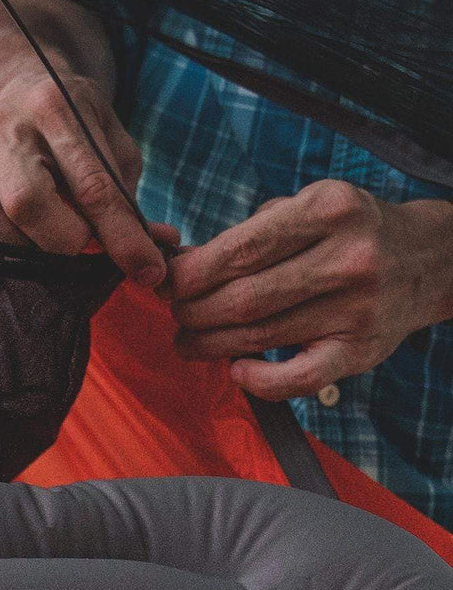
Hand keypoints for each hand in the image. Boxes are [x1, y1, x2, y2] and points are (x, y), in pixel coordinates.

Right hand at [0, 69, 175, 284]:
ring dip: (27, 245)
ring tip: (44, 233)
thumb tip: (157, 246)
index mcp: (54, 108)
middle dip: (65, 239)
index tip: (149, 270)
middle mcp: (4, 130)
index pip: (91, 185)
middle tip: (80, 239)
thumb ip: (130, 193)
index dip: (122, 236)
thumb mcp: (111, 138)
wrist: (12, 87)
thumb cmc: (71, 120)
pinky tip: (13, 240)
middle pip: (28, 204)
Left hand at [167, 179, 452, 400]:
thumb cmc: (343, 232)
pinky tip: (236, 369)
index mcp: (327, 210)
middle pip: (243, 296)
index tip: (163, 281)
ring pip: (261, 335)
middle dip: (192, 309)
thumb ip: (245, 235)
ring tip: (187, 340)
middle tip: (174, 312)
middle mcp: (349, 258)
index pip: (239, 249)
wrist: (427, 258)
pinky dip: (259, 380)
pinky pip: (300, 378)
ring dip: (210, 343)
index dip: (190, 272)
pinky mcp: (364, 350)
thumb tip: (176, 263)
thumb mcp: (303, 209)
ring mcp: (359, 307)